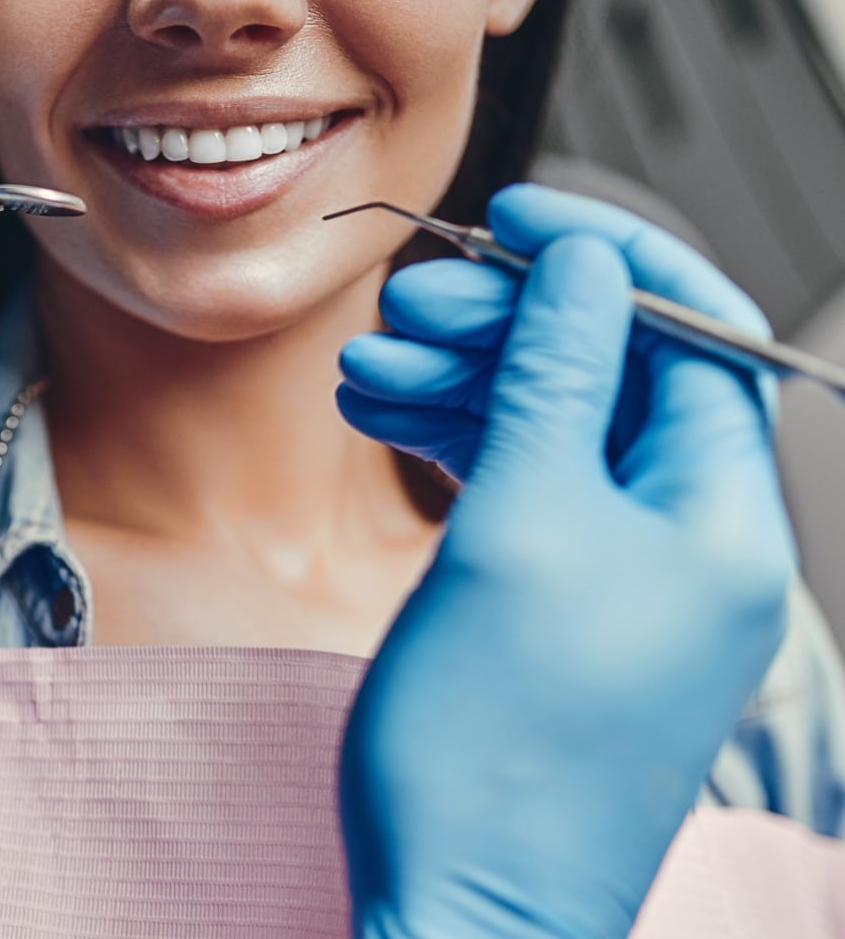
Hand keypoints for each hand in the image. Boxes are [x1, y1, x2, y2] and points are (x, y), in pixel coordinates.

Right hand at [336, 185, 794, 937]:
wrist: (459, 907)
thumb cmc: (495, 755)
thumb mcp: (521, 529)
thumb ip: (554, 383)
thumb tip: (585, 270)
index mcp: (721, 520)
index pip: (691, 335)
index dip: (605, 258)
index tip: (518, 217)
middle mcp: (691, 544)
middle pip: (612, 377)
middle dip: (509, 326)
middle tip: (410, 303)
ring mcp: (626, 578)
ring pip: (554, 430)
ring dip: (464, 384)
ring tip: (367, 369)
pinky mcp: (564, 607)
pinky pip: (524, 492)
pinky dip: (458, 447)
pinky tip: (386, 422)